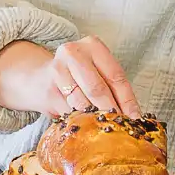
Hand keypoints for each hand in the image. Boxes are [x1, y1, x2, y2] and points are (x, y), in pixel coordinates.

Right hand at [0, 37, 142, 118]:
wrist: (39, 78)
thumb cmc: (78, 76)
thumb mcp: (97, 72)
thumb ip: (113, 88)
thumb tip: (134, 116)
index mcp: (93, 45)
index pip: (115, 75)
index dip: (127, 99)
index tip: (135, 118)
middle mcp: (73, 53)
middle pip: (98, 88)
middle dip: (111, 110)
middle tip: (120, 126)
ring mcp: (57, 71)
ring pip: (82, 103)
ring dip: (95, 119)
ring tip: (105, 128)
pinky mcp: (48, 90)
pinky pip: (69, 112)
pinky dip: (80, 122)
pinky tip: (86, 128)